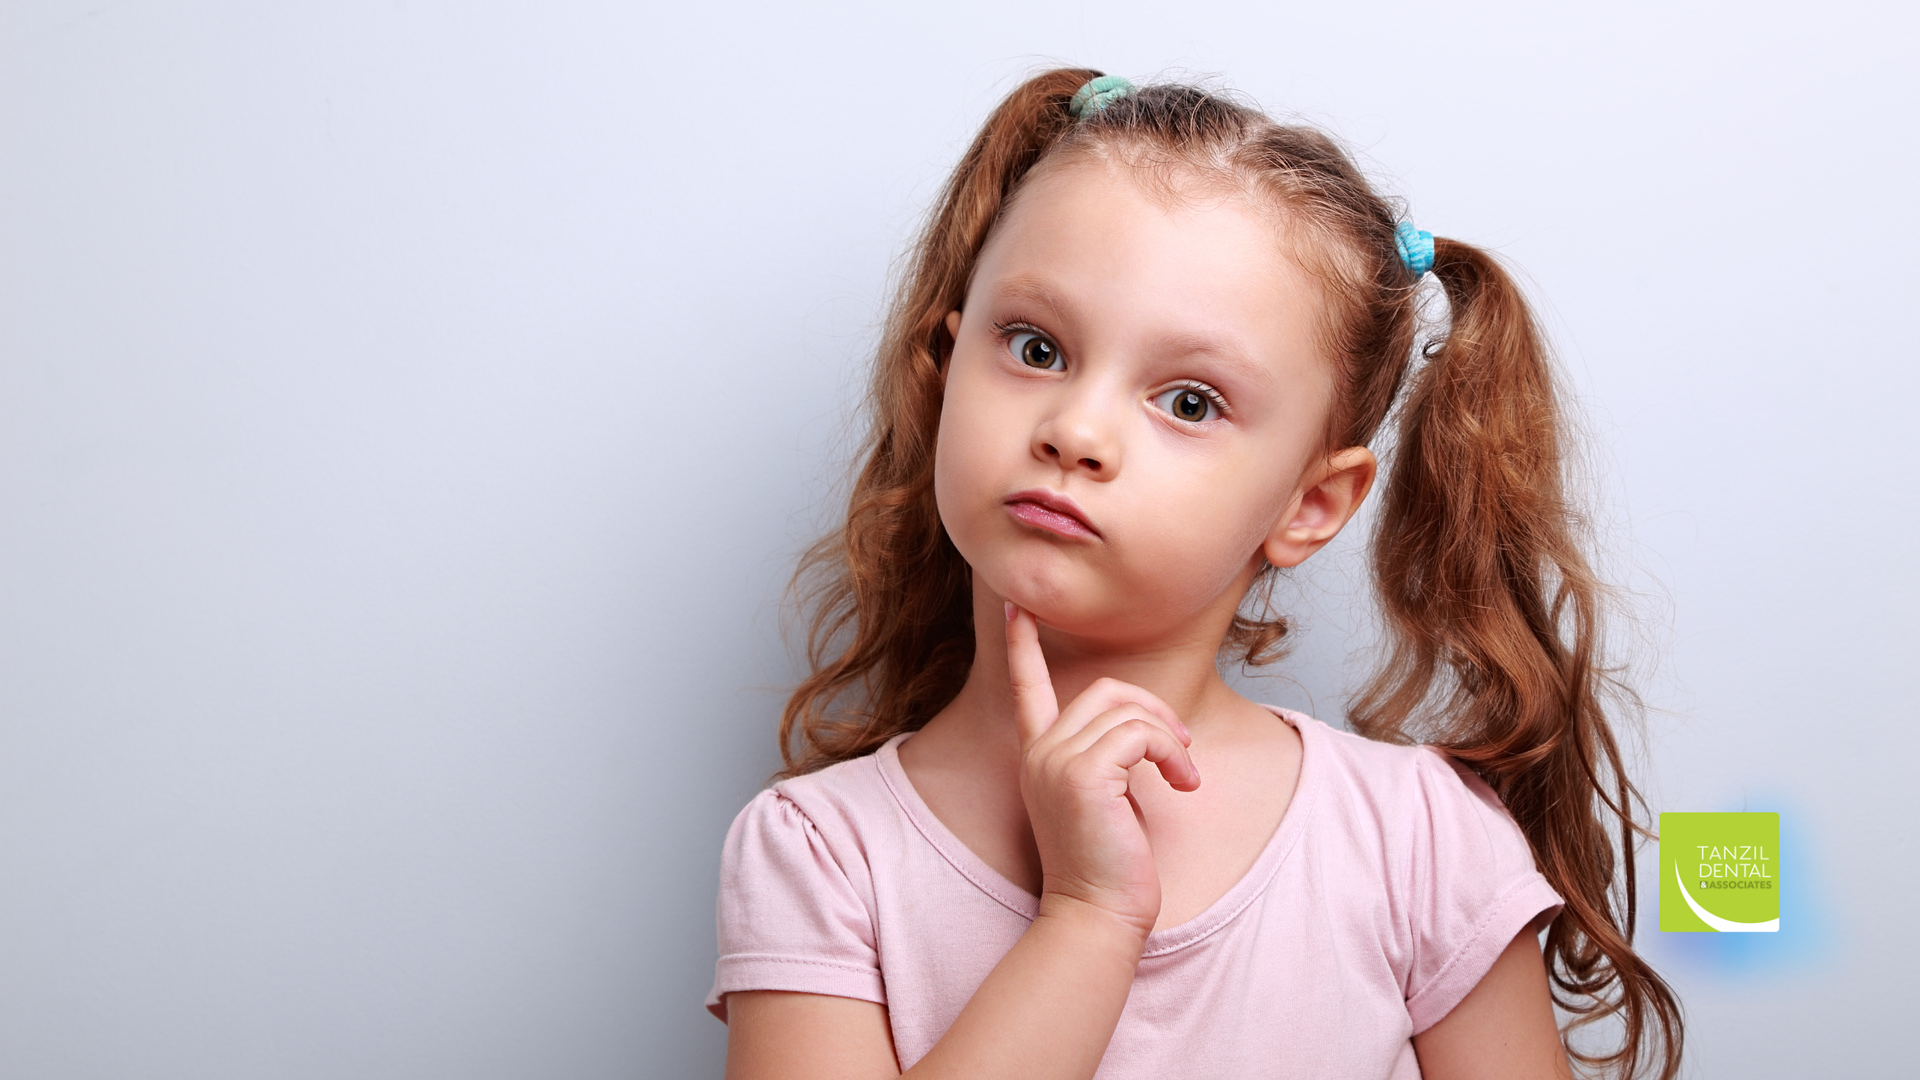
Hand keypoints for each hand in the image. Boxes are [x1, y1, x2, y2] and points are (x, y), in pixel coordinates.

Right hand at [1005, 603, 1200, 940]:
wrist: (1098, 914)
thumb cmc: (1110, 865)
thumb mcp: (1103, 799)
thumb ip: (1108, 756)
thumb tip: (1146, 728)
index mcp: (1038, 755)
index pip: (1027, 686)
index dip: (1023, 644)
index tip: (1016, 605)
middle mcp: (1039, 752)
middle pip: (1106, 690)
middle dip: (1155, 710)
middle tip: (1182, 748)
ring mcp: (1056, 761)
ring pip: (1129, 710)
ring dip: (1171, 739)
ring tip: (1185, 776)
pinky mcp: (1083, 774)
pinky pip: (1141, 734)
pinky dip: (1172, 753)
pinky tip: (1182, 785)